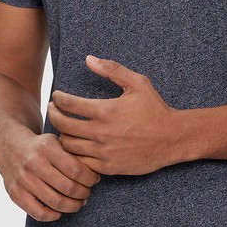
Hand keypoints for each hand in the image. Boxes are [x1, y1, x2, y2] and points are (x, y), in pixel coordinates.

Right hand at [0, 129, 100, 222]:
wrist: (9, 148)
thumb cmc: (41, 147)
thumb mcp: (57, 141)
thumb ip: (74, 153)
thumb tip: (98, 171)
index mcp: (47, 148)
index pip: (77, 170)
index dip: (90, 179)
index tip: (94, 180)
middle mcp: (34, 164)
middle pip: (69, 188)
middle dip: (84, 193)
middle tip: (87, 193)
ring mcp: (24, 180)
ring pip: (56, 202)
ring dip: (73, 206)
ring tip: (78, 203)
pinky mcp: (16, 194)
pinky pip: (39, 213)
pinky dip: (54, 215)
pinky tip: (60, 210)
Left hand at [46, 56, 179, 175]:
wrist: (173, 138)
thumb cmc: (155, 109)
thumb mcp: (137, 83)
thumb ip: (112, 69)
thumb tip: (88, 59)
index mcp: (105, 110)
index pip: (68, 104)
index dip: (58, 98)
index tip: (57, 96)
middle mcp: (101, 132)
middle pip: (63, 125)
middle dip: (54, 115)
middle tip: (54, 110)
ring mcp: (103, 152)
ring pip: (68, 146)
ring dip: (62, 135)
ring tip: (63, 128)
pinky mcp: (108, 167)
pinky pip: (80, 163)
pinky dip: (74, 155)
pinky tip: (76, 146)